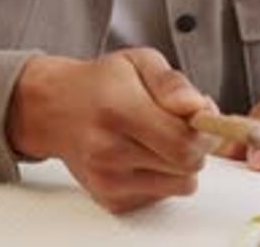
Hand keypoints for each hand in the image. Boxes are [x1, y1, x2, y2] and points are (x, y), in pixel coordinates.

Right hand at [6, 48, 212, 212]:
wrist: (55, 109)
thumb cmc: (101, 83)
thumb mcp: (139, 62)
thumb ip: (172, 83)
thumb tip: (197, 106)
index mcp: (119, 109)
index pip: (183, 142)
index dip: (204, 131)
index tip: (200, 116)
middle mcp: (109, 150)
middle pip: (186, 167)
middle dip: (195, 145)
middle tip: (182, 123)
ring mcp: (108, 180)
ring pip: (179, 185)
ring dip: (180, 163)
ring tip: (160, 136)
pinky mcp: (110, 199)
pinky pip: (161, 196)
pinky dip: (162, 176)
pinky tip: (144, 153)